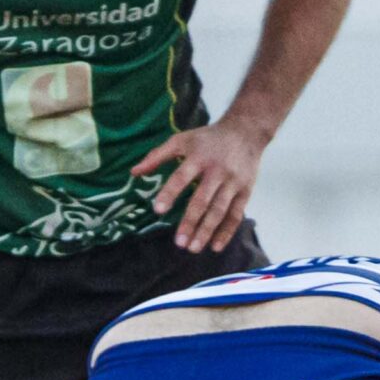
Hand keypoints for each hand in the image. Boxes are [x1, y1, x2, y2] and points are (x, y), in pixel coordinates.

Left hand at [135, 118, 263, 252]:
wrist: (245, 132)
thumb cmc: (207, 139)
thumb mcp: (182, 140)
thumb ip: (157, 156)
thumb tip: (133, 173)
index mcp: (198, 157)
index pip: (182, 177)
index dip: (170, 193)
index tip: (158, 211)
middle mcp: (217, 171)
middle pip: (203, 200)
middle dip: (190, 222)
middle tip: (178, 243)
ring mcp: (233, 182)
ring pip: (219, 211)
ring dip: (206, 231)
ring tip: (193, 248)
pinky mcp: (245, 191)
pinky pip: (236, 214)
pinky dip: (226, 232)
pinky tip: (215, 247)